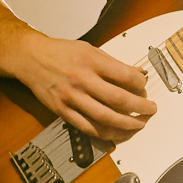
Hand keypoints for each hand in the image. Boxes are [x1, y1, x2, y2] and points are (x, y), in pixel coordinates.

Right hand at [16, 34, 155, 142]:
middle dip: (140, 107)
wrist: (31, 58)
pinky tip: (117, 133)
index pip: (125, 76)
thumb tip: (137, 73)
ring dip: (126, 124)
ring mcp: (71, 97)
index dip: (140, 84)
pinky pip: (87, 127)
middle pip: (118, 99)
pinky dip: (105, 133)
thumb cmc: (61, 52)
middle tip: (150, 109)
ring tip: (139, 124)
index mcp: (91, 61)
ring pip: (104, 118)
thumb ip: (113, 63)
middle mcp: (82, 80)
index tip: (145, 87)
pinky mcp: (63, 111)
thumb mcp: (90, 49)